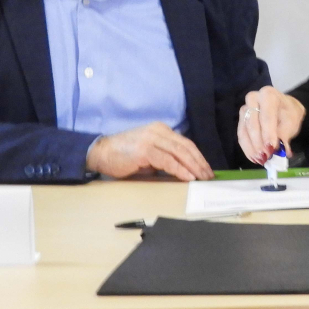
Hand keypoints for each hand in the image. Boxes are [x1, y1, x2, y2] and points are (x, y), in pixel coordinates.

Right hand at [86, 123, 213, 180]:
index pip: (185, 143)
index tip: (206, 169)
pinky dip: (180, 169)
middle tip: (208, 176)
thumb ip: (164, 157)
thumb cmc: (123, 155)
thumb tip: (183, 171)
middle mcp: (158, 131)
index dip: (198, 157)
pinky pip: (167, 161)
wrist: (100, 152)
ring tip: (201, 178)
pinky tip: (188, 177)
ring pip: (179, 153)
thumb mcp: (148, 153)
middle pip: (186, 147)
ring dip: (193, 167)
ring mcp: (151, 139)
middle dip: (199, 162)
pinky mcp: (144, 150)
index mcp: (161, 130)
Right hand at [238, 86, 305, 164]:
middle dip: (259, 143)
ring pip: (244, 131)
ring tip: (260, 160)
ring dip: (252, 148)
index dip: (268, 134)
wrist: (284, 109)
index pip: (267, 116)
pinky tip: (254, 157)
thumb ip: (284, 135)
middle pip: (253, 123)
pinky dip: (248, 148)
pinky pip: (241, 135)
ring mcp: (245, 108)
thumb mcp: (292, 122)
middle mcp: (253, 98)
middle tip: (266, 157)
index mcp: (268, 95)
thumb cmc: (288, 114)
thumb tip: (279, 151)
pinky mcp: (241, 119)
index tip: (272, 149)